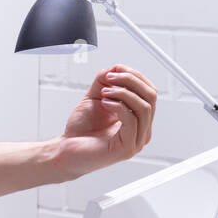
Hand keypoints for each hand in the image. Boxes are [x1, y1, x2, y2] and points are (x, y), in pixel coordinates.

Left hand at [53, 65, 155, 180]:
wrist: (66, 150)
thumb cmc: (81, 130)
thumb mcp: (95, 98)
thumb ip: (105, 83)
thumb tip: (115, 67)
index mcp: (138, 119)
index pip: (149, 92)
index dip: (135, 76)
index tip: (117, 68)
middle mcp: (141, 130)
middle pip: (151, 97)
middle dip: (131, 81)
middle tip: (112, 76)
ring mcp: (136, 141)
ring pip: (144, 108)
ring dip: (124, 93)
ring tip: (105, 91)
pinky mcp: (127, 148)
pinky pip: (132, 121)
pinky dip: (118, 106)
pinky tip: (105, 103)